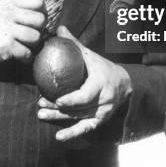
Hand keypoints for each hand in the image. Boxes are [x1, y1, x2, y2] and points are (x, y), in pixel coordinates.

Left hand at [37, 26, 132, 140]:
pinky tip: (58, 137)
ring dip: (59, 118)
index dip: (71, 100)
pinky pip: (85, 129)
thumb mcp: (91, 55)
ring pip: (78, 117)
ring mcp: (102, 112)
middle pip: (78, 108)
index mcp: (101, 83)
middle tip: (40, 104)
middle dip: (58, 108)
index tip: (57, 99)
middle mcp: (103, 100)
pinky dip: (72, 134)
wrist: (124, 84)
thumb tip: (59, 29)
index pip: (86, 95)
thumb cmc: (103, 67)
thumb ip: (74, 44)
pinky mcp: (100, 121)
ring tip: (41, 114)